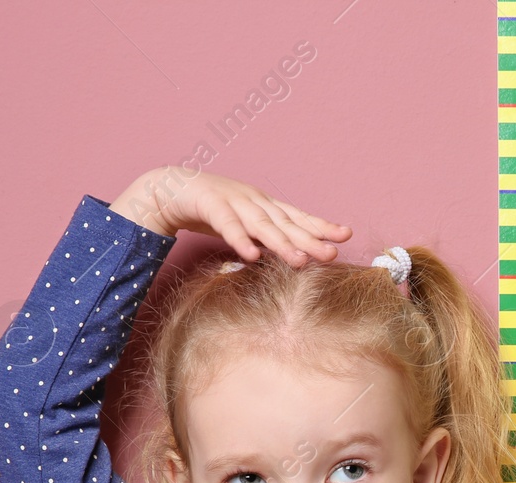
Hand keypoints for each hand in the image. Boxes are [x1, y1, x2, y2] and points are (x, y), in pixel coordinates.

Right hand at [108, 166, 351, 265]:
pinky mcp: (209, 205)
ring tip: (300, 262)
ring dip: (281, 244)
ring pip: (261, 226)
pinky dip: (240, 240)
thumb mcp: (246, 224)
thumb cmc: (212, 210)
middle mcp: (254, 202)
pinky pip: (227, 225)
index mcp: (265, 205)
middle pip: (286, 224)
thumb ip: (268, 238)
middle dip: (310, 239)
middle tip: (331, 254)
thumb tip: (297, 256)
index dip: (321, 226)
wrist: (169, 188)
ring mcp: (233, 201)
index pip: (298, 216)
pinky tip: (253, 256)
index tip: (346, 235)